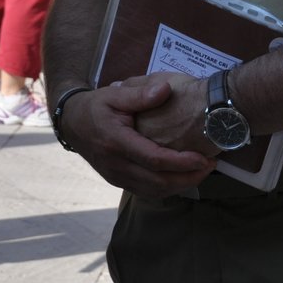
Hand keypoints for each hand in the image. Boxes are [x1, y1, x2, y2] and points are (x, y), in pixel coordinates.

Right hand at [58, 80, 215, 197]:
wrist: (72, 124)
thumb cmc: (96, 106)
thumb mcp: (114, 94)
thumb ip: (139, 94)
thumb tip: (166, 89)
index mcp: (116, 142)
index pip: (154, 159)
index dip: (181, 162)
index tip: (203, 158)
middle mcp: (116, 165)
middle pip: (158, 182)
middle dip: (188, 177)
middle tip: (210, 165)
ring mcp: (116, 177)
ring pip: (155, 192)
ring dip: (181, 185)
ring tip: (202, 172)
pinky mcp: (119, 182)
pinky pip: (148, 192)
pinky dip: (169, 188)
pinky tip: (183, 177)